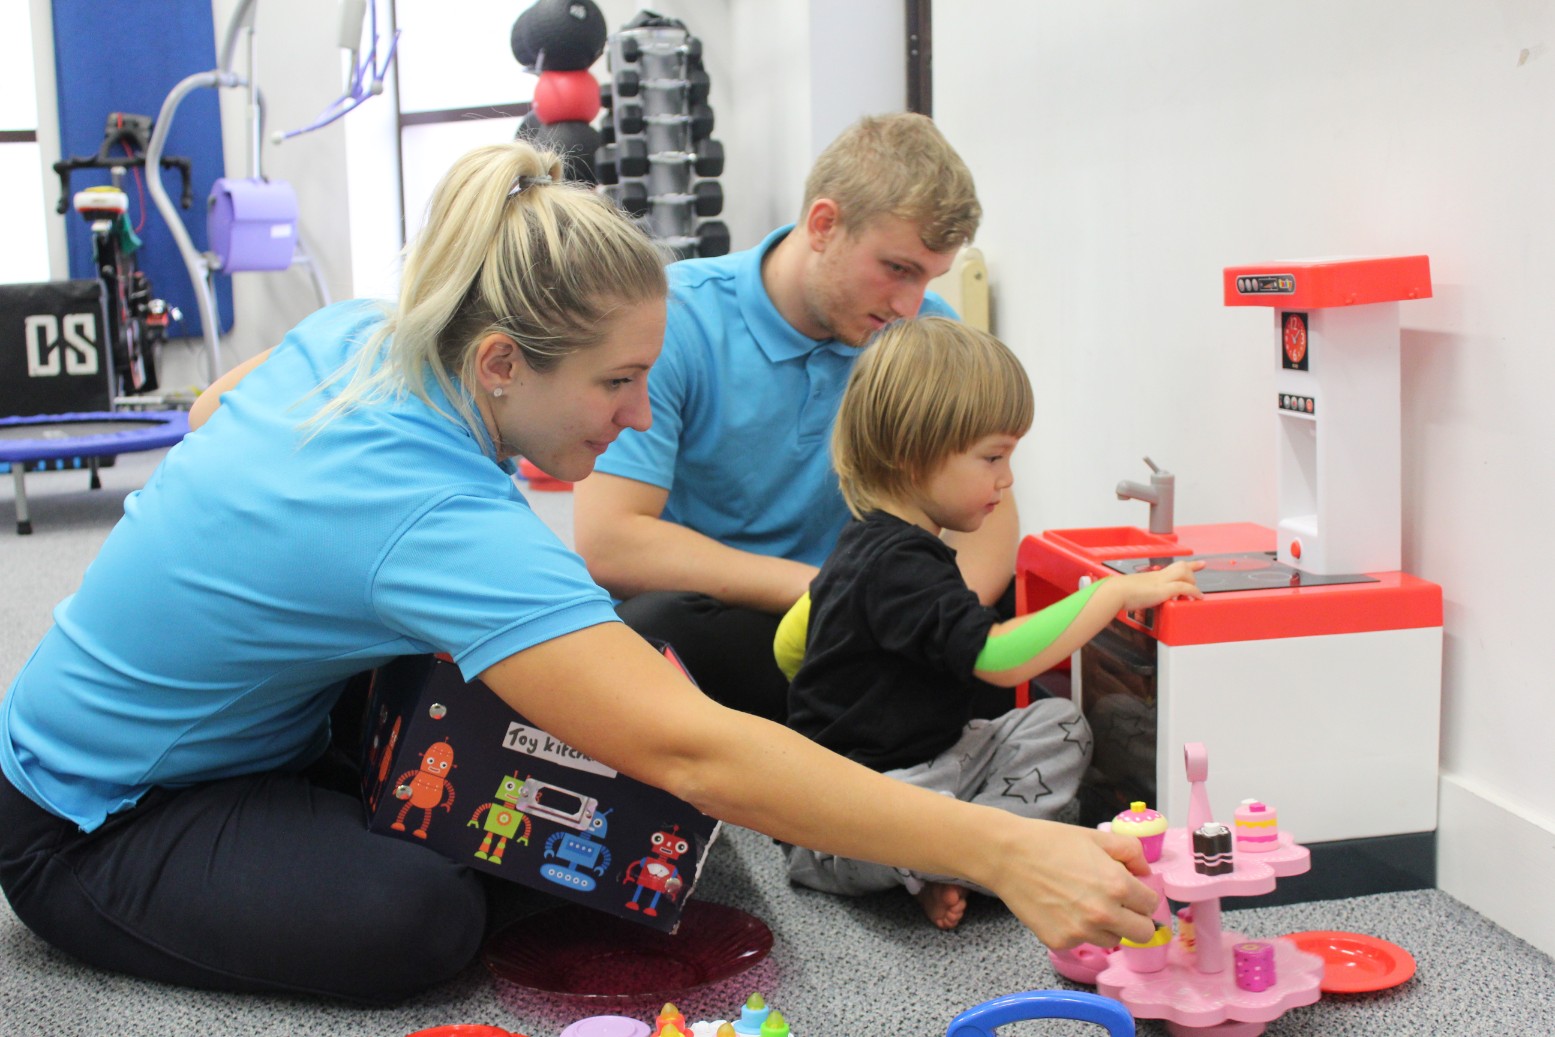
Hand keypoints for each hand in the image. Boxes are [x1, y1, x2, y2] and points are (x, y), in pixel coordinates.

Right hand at [985, 819, 1158, 948]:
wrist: (1008, 855)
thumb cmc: (1050, 842)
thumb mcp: (1096, 837)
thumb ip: (1131, 851)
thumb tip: (1145, 872)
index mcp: (1118, 885)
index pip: (1151, 904)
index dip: (1142, 895)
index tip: (1131, 891)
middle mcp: (1104, 914)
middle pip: (1143, 933)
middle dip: (1135, 918)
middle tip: (1117, 904)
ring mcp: (1082, 932)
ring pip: (1113, 940)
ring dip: (1107, 926)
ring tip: (1083, 903)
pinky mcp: (1061, 942)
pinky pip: (1082, 942)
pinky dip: (1078, 930)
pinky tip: (1062, 909)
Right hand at [1113, 560, 1204, 610]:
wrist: (1115, 592)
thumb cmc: (1118, 593)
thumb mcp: (1131, 591)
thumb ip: (1137, 593)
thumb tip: (1132, 600)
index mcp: (1153, 576)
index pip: (1175, 566)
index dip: (1191, 565)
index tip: (1201, 563)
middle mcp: (1159, 576)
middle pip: (1182, 566)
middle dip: (1192, 575)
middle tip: (1195, 586)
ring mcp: (1161, 581)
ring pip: (1184, 572)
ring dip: (1192, 583)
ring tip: (1193, 595)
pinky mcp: (1163, 590)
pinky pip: (1184, 587)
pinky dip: (1193, 592)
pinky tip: (1197, 598)